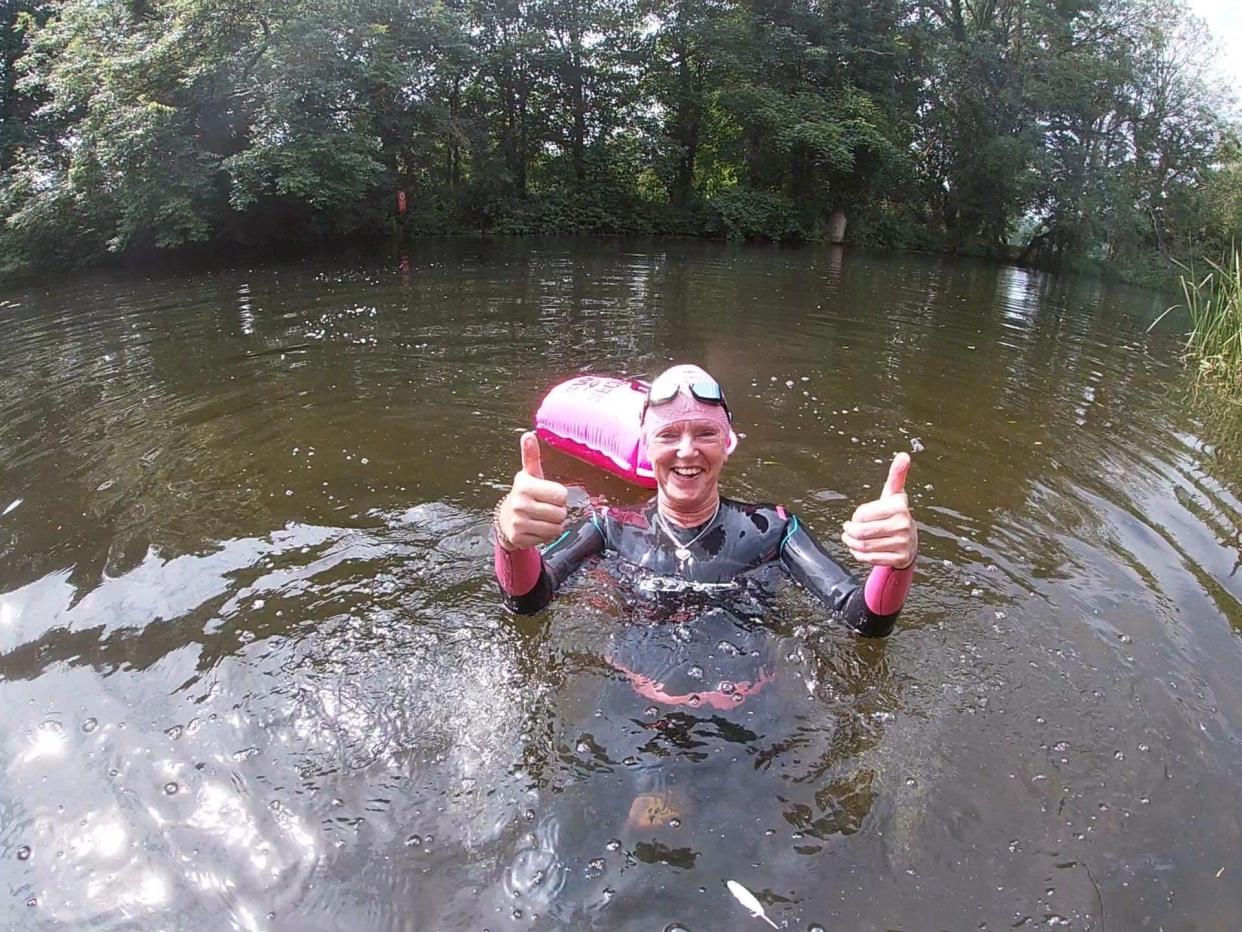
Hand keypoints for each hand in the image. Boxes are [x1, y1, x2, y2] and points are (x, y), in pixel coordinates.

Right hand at [496, 431, 568, 550]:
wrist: (505, 518)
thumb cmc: (525, 493)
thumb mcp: (530, 474)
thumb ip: (531, 456)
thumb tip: (528, 435)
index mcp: (524, 486)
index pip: (562, 495)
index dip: (559, 495)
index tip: (548, 494)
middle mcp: (520, 504)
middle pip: (561, 513)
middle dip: (558, 511)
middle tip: (546, 507)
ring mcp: (518, 523)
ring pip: (556, 528)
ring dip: (554, 524)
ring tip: (542, 518)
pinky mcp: (519, 538)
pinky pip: (547, 538)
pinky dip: (545, 535)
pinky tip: (536, 528)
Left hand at [841, 452, 917, 568]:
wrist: (910, 541)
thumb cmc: (895, 513)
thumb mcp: (893, 494)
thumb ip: (896, 475)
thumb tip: (904, 455)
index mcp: (899, 506)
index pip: (862, 514)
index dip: (855, 516)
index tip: (857, 516)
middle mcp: (904, 525)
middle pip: (862, 532)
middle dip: (849, 531)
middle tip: (846, 529)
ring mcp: (903, 543)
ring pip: (864, 546)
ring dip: (850, 543)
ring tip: (848, 538)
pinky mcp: (900, 558)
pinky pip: (870, 558)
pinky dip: (858, 554)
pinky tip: (857, 549)